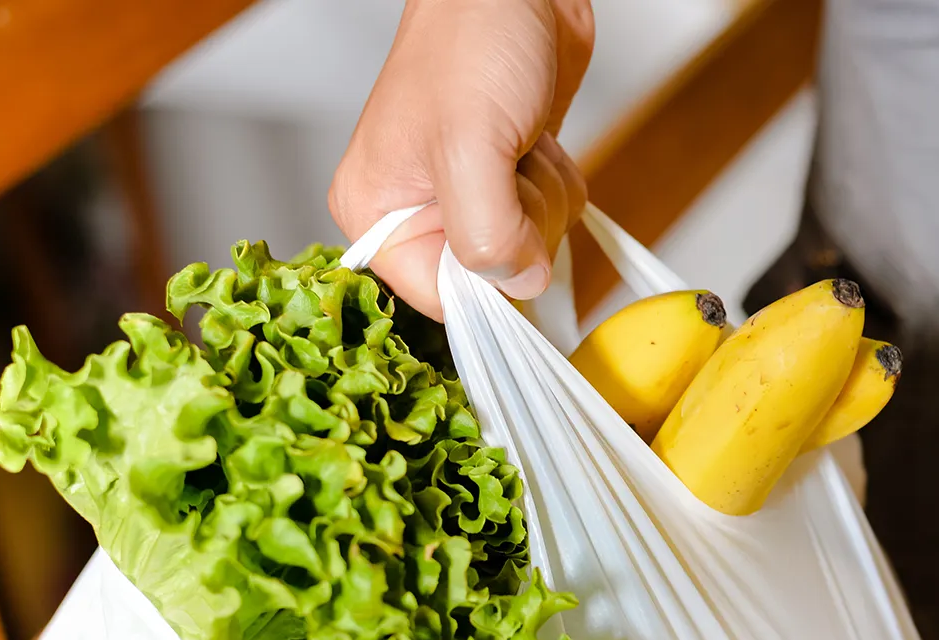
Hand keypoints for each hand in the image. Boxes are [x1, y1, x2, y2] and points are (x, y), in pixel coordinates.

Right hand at [330, 0, 593, 319]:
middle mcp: (418, 213)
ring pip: (531, 249)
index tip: (511, 235)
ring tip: (519, 140)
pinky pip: (551, 217)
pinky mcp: (507, 181)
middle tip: (508, 163)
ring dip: (545, 196)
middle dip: (523, 224)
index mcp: (379, 215)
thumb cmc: (471, 39)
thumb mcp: (469, 146)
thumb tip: (518, 284)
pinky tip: (535, 138)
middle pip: (492, 278)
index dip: (489, 285)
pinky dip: (558, 181)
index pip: (440, 300)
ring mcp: (466, 198)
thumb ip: (485, 235)